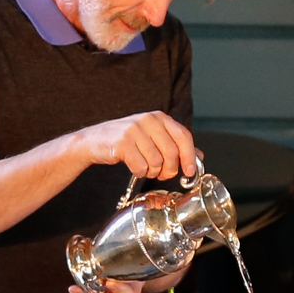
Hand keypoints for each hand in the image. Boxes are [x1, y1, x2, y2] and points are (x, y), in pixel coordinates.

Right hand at [72, 111, 197, 180]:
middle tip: (163, 175)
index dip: (190, 157)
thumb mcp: (153, 138)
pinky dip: (140, 172)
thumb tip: (200, 156)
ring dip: (153, 172)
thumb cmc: (127, 141)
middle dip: (170, 170)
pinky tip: (134, 166)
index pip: (184, 136)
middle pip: (172, 153)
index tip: (190, 172)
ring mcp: (135, 130)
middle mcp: (148, 120)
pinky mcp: (123, 142)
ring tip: (145, 167)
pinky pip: (141, 167)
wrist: (94, 141)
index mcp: (159, 117)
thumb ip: (175, 145)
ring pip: (157, 162)